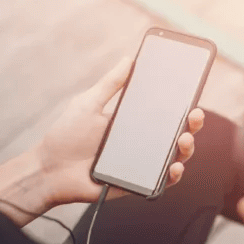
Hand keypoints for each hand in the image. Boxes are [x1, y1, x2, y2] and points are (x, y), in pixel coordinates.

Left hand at [37, 56, 204, 207]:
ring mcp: (141, 163)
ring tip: (183, 139)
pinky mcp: (136, 183)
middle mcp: (141, 142)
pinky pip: (161, 182)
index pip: (165, 111)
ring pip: (174, 156)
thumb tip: (129, 59)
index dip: (182, 103)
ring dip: (186, 148)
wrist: (49, 169)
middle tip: (194, 114)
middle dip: (192, 123)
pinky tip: (174, 166)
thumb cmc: (66, 136)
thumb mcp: (88, 103)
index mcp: (133, 121)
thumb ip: (110, 84)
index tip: (193, 91)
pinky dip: (172, 175)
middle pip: (176, 133)